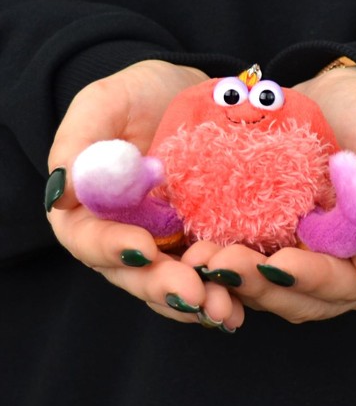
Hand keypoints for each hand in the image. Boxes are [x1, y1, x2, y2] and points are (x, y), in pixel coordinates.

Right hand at [46, 60, 242, 330]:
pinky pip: (208, 271)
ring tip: (224, 310)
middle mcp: (126, 234)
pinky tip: (243, 301)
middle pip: (135, 273)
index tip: (142, 247)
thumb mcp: (106, 103)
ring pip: (173, 281)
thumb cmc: (141, 95)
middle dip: (163, 287)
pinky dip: (224, 288)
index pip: (90, 240)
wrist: (190, 96)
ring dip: (197, 301)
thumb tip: (61, 191)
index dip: (112, 248)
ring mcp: (167, 241)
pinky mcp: (201, 239)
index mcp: (91, 210)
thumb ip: (77, 142)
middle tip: (194, 295)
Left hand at [182, 66, 355, 322]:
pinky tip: (203, 256)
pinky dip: (231, 271)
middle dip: (264, 286)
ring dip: (239, 283)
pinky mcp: (283, 251)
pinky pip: (257, 274)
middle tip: (222, 262)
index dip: (317, 280)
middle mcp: (354, 271)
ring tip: (204, 260)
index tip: (279, 262)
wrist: (333, 103)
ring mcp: (316, 266)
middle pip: (311, 299)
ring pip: (278, 294)